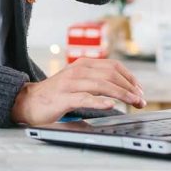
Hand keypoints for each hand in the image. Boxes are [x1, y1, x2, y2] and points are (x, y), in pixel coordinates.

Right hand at [10, 58, 145, 125]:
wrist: (29, 101)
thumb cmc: (56, 93)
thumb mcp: (77, 81)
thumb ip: (95, 80)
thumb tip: (121, 87)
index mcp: (83, 64)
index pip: (113, 66)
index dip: (130, 77)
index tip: (140, 90)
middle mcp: (77, 70)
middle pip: (110, 75)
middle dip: (130, 87)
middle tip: (141, 100)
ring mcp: (70, 83)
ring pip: (101, 85)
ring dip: (121, 94)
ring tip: (134, 102)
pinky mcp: (63, 97)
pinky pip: (84, 98)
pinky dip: (99, 101)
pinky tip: (111, 105)